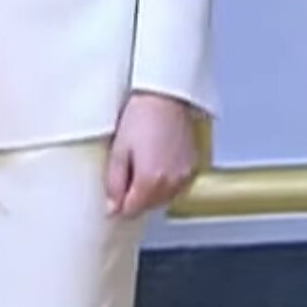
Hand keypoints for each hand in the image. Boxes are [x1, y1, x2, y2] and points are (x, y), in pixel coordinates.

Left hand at [106, 92, 198, 218]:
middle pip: (148, 207)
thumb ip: (114, 184)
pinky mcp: (193, 165)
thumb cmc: (141, 116)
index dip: (118, 204)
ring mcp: (185, 174)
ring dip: (152, 192)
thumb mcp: (118, 151)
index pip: (131, 211)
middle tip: (127, 174)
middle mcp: (171, 182)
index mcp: (150, 181)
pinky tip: (158, 164)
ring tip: (143, 166)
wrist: (166, 95)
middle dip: (135, 198)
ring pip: (164, 198)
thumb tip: (113, 207)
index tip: (114, 192)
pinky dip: (167, 182)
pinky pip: (177, 186)